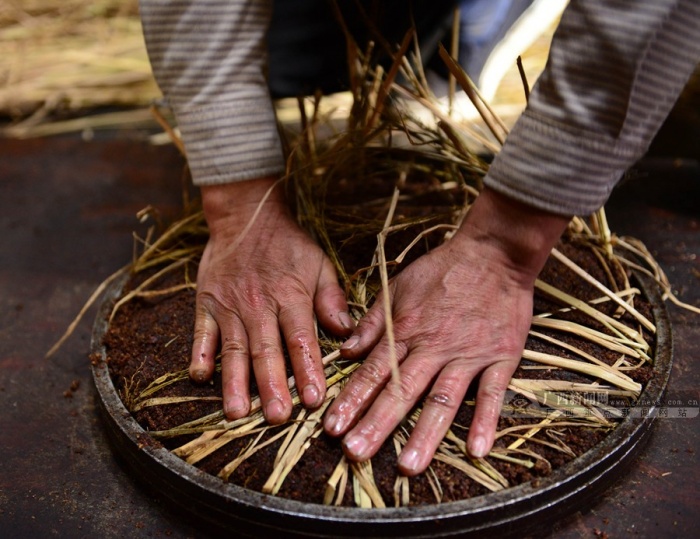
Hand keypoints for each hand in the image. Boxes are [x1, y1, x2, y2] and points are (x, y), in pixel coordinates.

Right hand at [191, 178, 352, 423]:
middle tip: (277, 417)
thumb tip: (348, 333)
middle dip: (272, 386)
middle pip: (266, 351)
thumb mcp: (319, 264)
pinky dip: (200, 354)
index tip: (314, 399)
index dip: (308, 370)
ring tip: (237, 413)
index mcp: (291, 296)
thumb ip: (332, 299)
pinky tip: (200, 377)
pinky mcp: (206, 302)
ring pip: (233, 348)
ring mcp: (229, 305)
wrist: (246, 214)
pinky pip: (201, 332)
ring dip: (234, 382)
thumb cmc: (288, 244)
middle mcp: (259, 304)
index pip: (301, 339)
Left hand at [323, 188, 568, 474]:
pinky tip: (477, 449)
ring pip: (443, 399)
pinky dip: (486, 420)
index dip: (351, 400)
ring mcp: (468, 354)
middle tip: (355, 453)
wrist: (493, 253)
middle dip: (376, 424)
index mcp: (406, 330)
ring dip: (425, 434)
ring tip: (408, 465)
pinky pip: (493, 393)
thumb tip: (345, 350)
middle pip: (402, 391)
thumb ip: (372, 322)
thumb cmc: (442, 269)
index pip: (373, 371)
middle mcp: (434, 347)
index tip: (332, 427)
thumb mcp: (398, 286)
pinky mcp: (500, 357)